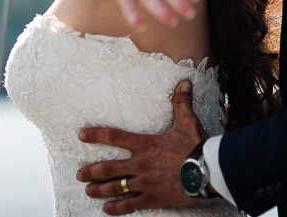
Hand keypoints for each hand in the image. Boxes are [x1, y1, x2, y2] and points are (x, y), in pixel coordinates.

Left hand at [75, 79, 208, 214]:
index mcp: (146, 144)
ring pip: (115, 187)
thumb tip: (183, 82)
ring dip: (99, 189)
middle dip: (91, 171)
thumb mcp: (188, 122)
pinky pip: (130, 205)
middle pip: (108, 168)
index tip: (81, 135)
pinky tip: (107, 210)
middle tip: (79, 174)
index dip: (96, 135)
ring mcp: (145, 182)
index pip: (114, 137)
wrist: (208, 171)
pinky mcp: (152, 198)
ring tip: (88, 191)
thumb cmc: (196, 146)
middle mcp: (140, 163)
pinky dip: (117, 208)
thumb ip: (181, 102)